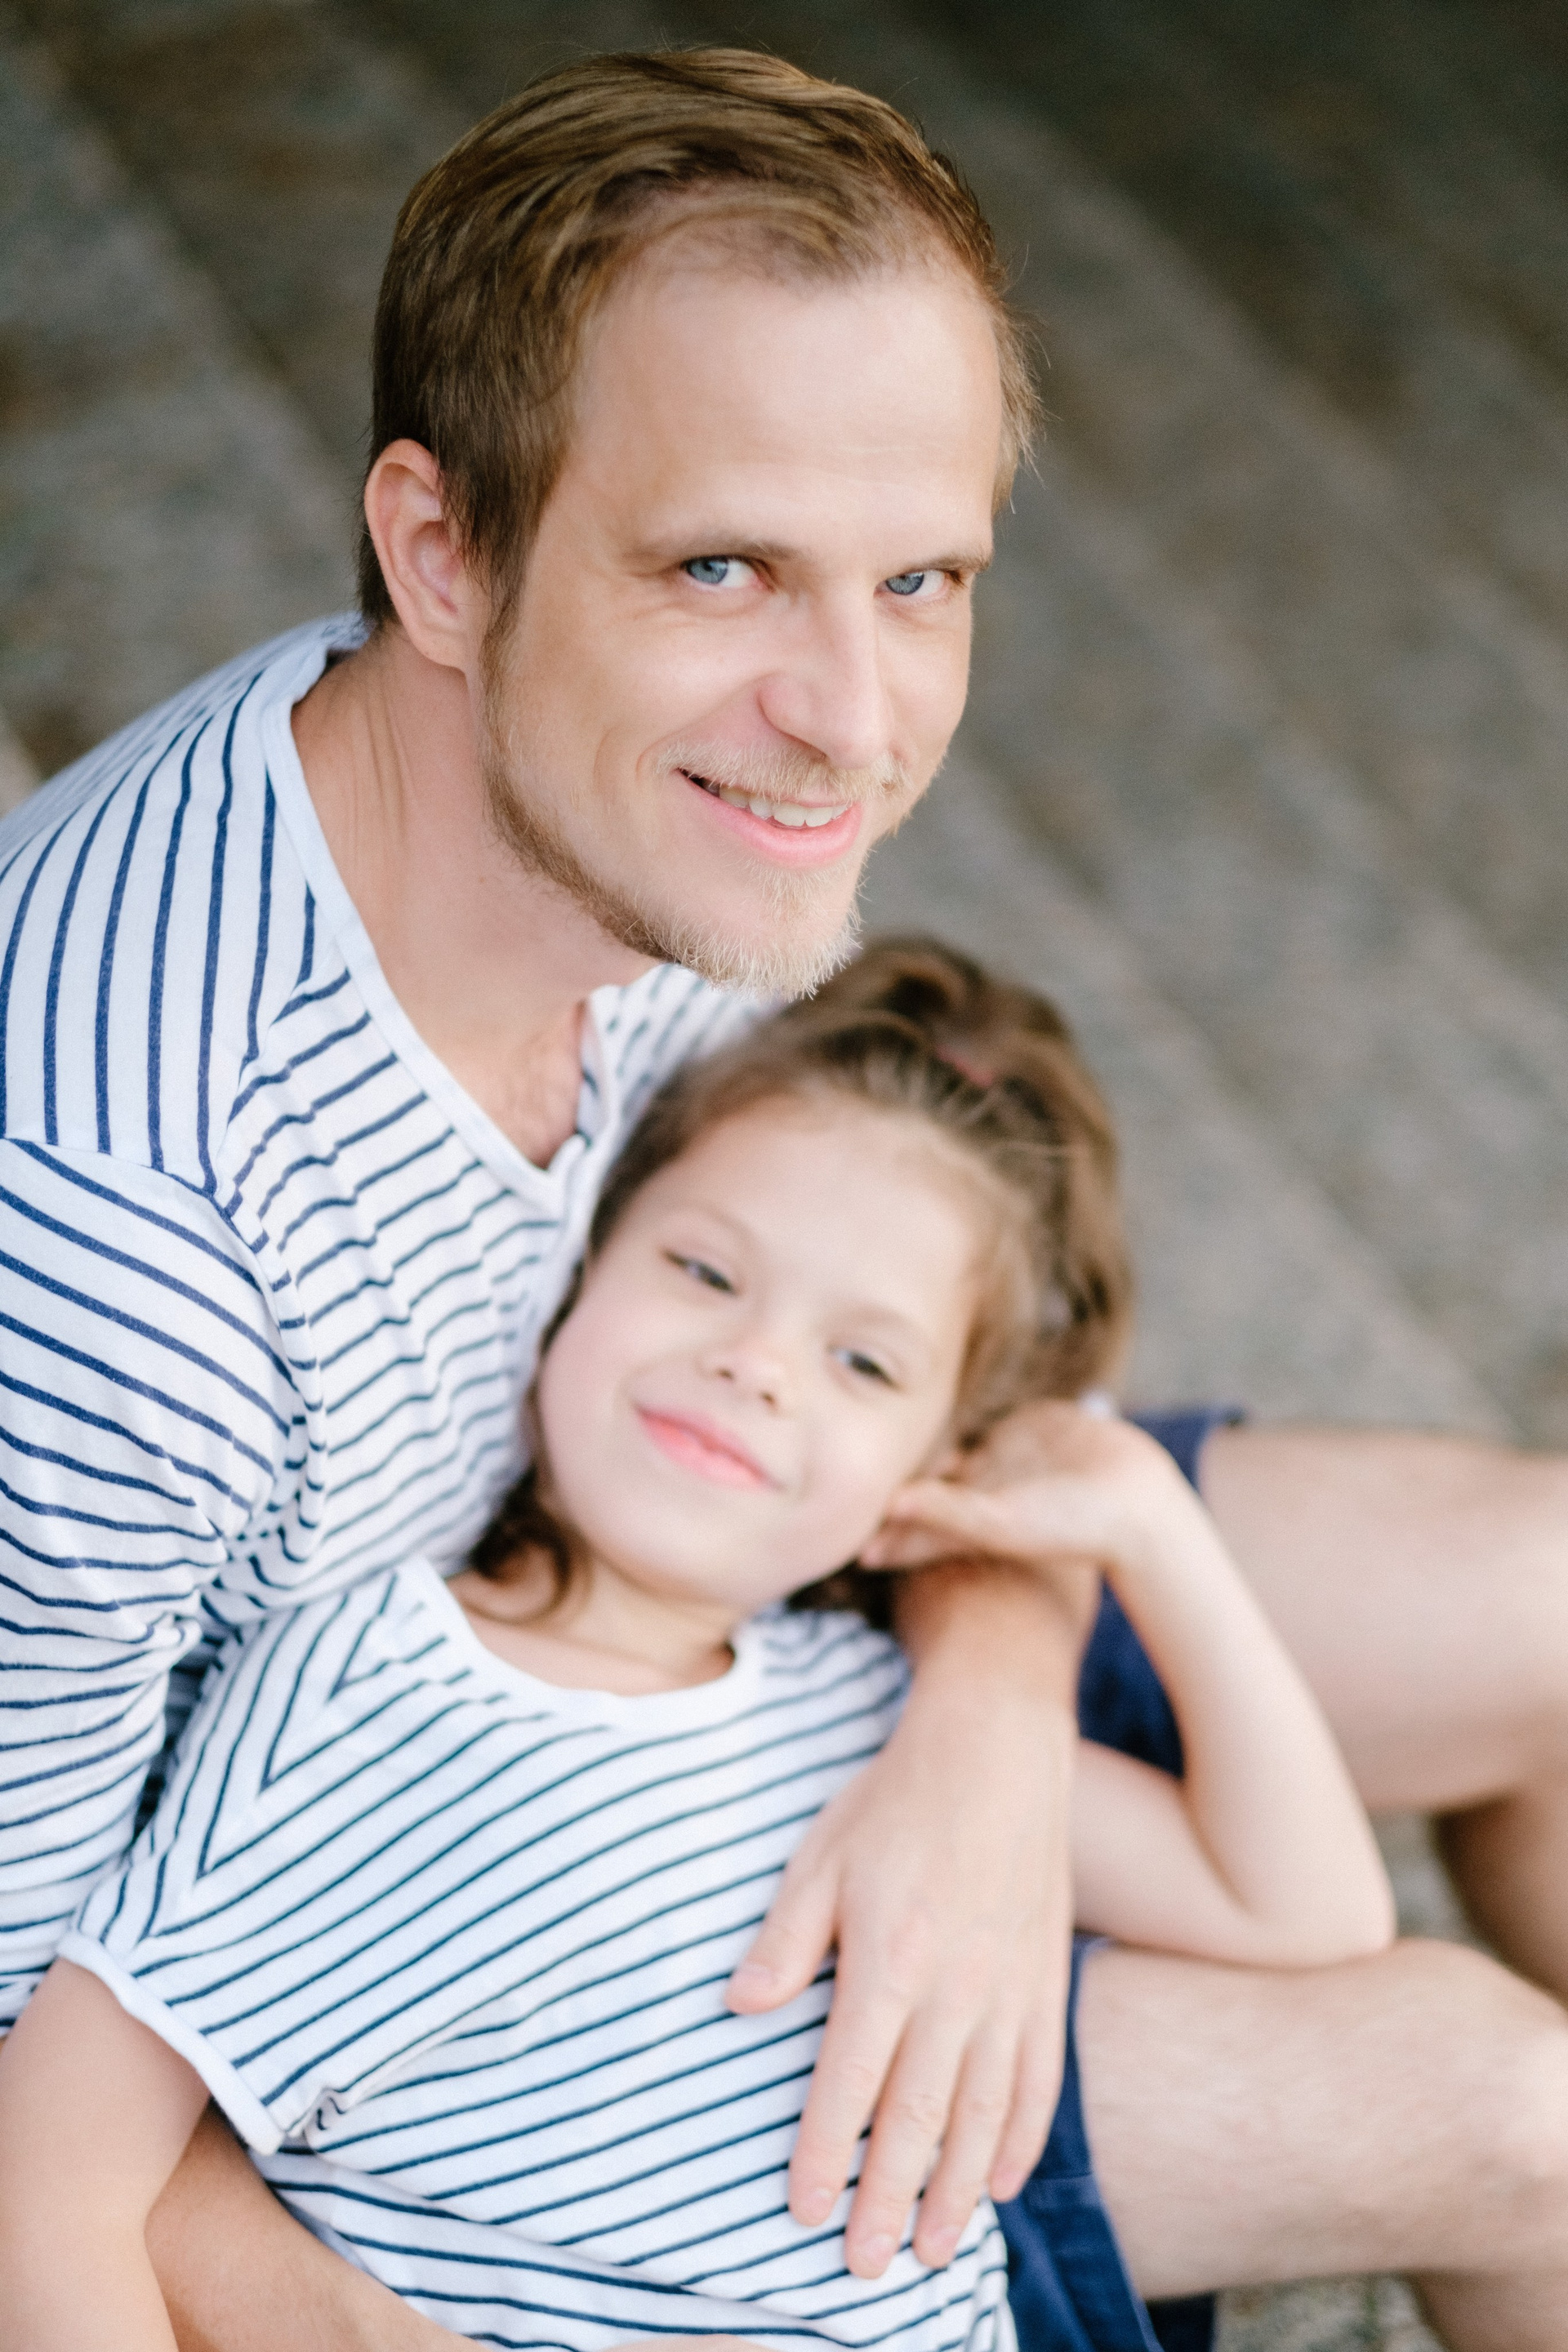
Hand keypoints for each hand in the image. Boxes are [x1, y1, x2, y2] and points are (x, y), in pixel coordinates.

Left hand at [727, 1558, 1083, 2278]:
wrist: (999, 1746)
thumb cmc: (897, 1799)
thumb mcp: (820, 1855)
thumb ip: (785, 1939)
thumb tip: (742, 2009)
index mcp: (889, 1960)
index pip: (849, 2083)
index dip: (825, 2154)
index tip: (803, 2213)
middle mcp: (956, 1988)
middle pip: (921, 2119)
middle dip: (891, 2201)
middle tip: (866, 2266)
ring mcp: (1010, 1990)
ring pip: (984, 2114)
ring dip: (958, 2191)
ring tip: (935, 2251)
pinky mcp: (1045, 1980)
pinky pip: (1039, 2078)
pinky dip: (1021, 2138)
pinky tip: (1002, 2181)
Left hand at [862, 1399, 1186, 1580]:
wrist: (1137, 1501)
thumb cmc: (1070, 1525)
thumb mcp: (1002, 1522)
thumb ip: (947, 1512)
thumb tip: (889, 1504)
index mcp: (966, 1522)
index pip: (909, 1520)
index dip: (877, 1521)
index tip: (836, 1518)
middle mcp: (980, 1492)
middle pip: (924, 1484)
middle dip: (892, 1478)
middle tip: (843, 1460)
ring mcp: (1004, 1459)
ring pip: (953, 1449)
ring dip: (926, 1441)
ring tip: (877, 1420)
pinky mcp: (1028, 1430)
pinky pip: (987, 1420)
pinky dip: (965, 1411)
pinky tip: (936, 1390)